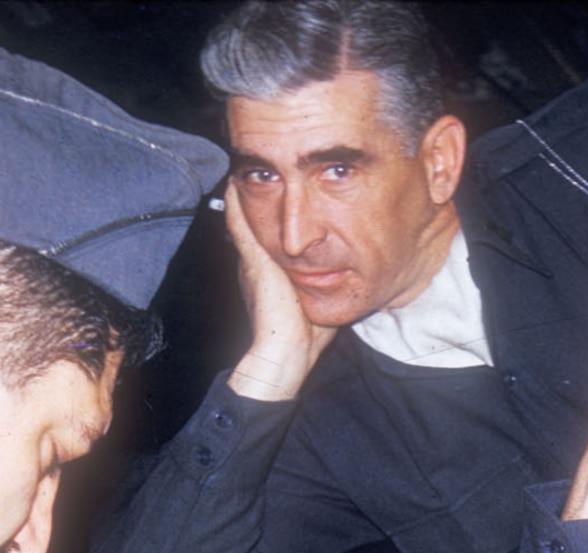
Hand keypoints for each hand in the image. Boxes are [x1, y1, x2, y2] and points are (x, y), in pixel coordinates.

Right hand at [223, 183, 335, 401]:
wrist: (285, 356)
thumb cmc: (307, 336)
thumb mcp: (320, 296)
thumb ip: (327, 278)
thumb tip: (350, 268)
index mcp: (271, 269)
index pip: (271, 231)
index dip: (276, 209)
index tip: (285, 188)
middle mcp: (257, 260)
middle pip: (257, 216)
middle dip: (265, 191)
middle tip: (269, 165)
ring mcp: (251, 258)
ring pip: (245, 212)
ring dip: (251, 189)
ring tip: (251, 161)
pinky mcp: (252, 258)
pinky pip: (239, 218)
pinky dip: (237, 197)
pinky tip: (238, 175)